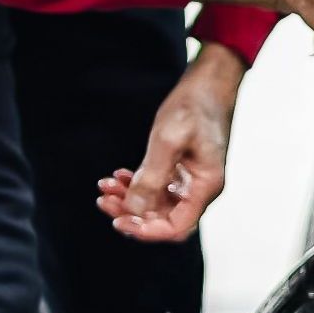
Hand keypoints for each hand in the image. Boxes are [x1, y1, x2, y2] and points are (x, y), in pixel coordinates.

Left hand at [96, 42, 243, 243]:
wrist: (209, 82)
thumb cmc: (194, 106)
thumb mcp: (168, 140)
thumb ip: (152, 177)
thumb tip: (135, 210)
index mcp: (206, 186)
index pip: (176, 227)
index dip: (147, 230)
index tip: (119, 221)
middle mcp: (202, 188)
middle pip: (164, 218)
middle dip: (132, 213)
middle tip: (103, 201)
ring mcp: (192, 180)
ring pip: (158, 204)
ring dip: (130, 199)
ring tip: (106, 186)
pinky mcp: (184, 169)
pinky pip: (158, 187)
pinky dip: (137, 185)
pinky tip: (119, 176)